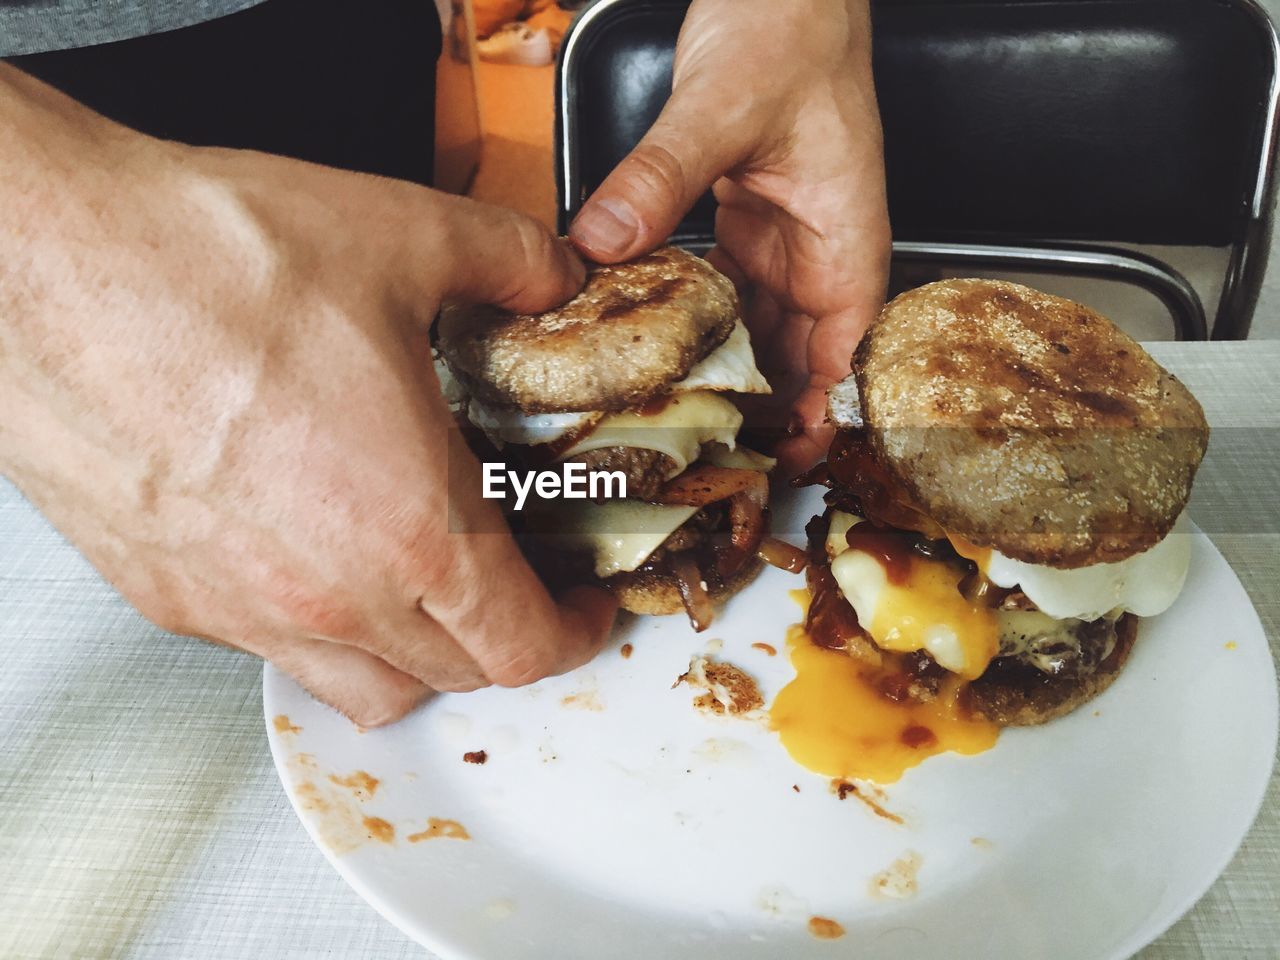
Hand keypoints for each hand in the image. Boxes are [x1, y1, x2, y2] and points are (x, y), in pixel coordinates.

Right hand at [0, 66, 614, 725]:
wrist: (42, 262)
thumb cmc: (199, 262)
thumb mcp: (403, 236)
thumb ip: (506, 262)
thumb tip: (548, 272)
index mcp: (411, 529)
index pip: (522, 644)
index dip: (574, 633)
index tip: (585, 607)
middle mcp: (326, 595)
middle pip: (453, 676)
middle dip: (506, 640)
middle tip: (522, 584)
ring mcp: (239, 608)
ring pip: (361, 688)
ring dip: (416, 657)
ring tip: (427, 589)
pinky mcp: (166, 595)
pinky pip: (269, 650)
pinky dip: (319, 628)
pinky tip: (316, 551)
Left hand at [568, 0, 889, 472]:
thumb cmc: (792, 28)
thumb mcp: (723, 105)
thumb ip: (663, 175)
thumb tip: (605, 239)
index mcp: (844, 234)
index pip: (841, 346)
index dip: (815, 409)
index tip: (780, 459)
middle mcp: (816, 245)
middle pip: (797, 350)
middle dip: (762, 408)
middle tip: (714, 459)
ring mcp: (779, 235)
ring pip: (758, 326)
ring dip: (727, 371)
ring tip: (683, 423)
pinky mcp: (743, 218)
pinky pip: (724, 288)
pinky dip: (697, 321)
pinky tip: (659, 347)